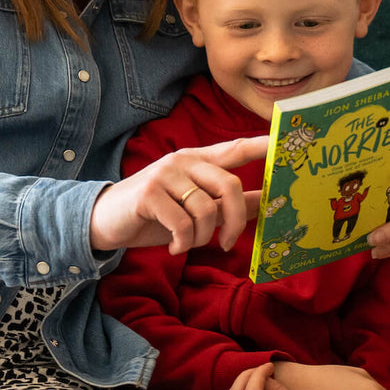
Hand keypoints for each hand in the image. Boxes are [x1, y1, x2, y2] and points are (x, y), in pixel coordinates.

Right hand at [90, 137, 265, 254]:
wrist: (106, 221)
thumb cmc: (155, 214)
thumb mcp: (194, 208)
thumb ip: (227, 204)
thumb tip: (266, 203)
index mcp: (197, 160)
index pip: (235, 148)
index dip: (261, 146)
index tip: (283, 142)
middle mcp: (183, 161)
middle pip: (229, 185)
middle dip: (235, 220)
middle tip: (227, 243)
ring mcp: (165, 175)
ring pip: (207, 210)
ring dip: (203, 237)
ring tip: (188, 244)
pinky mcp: (149, 194)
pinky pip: (184, 224)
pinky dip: (183, 243)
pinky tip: (173, 246)